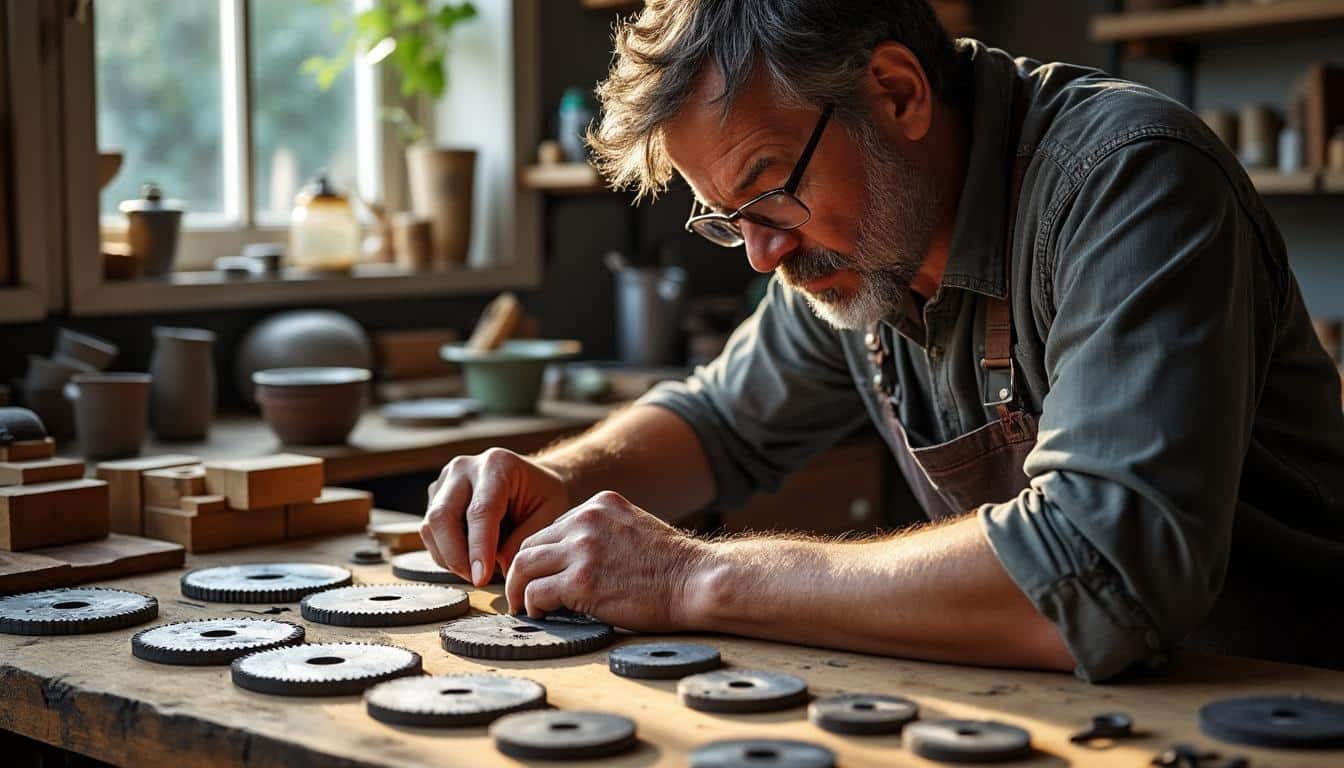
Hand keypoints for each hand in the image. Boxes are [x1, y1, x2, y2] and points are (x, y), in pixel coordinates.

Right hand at [420, 448, 571, 586]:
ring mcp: (445, 480)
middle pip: (442, 517)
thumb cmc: (544, 498)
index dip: (478, 549)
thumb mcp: (550, 516)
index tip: (481, 578)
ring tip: (478, 569)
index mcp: (497, 465)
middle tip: (477, 580)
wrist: (534, 483)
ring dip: (450, 557)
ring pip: (430, 527)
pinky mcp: (435, 496)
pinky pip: (430, 532)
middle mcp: (464, 468)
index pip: (480, 511)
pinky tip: (469, 558)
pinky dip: (446, 552)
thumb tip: (498, 567)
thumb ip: (523, 541)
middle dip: (456, 557)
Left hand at [505, 491, 708, 630]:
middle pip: (530, 544)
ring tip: (524, 606)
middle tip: (523, 593)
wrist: (697, 581)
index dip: (543, 556)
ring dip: (519, 588)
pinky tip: (540, 614)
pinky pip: (536, 591)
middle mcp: (586, 520)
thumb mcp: (635, 528)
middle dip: (522, 571)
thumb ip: (605, 534)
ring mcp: (582, 549)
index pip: (551, 528)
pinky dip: (531, 605)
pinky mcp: (581, 581)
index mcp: (599, 505)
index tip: (543, 575)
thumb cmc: (674, 566)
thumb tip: (579, 560)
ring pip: (523, 565)